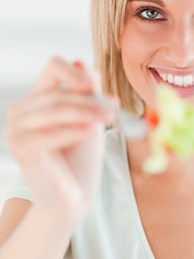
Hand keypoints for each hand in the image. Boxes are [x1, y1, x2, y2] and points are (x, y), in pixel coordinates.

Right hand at [6, 57, 112, 223]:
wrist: (73, 196)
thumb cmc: (80, 160)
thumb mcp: (90, 119)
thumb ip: (87, 94)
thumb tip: (84, 63)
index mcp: (38, 98)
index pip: (53, 67)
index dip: (74, 72)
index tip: (94, 85)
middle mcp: (22, 110)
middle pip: (58, 92)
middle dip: (89, 100)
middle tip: (113, 109)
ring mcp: (16, 128)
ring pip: (54, 110)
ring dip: (85, 113)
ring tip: (108, 118)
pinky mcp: (20, 148)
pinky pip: (49, 134)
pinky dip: (73, 131)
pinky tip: (92, 130)